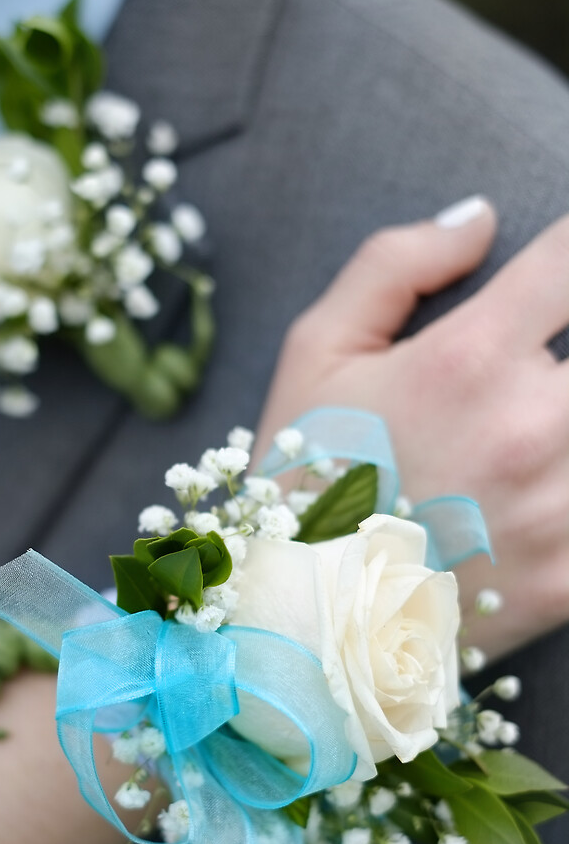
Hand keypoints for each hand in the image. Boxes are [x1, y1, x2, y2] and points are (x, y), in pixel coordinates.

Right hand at [254, 196, 568, 661]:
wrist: (302, 624)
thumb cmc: (302, 482)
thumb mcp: (315, 354)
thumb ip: (395, 265)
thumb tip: (480, 219)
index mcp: (468, 358)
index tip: (564, 270)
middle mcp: (529, 425)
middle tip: (536, 370)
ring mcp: (561, 507)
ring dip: (568, 416)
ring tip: (536, 427)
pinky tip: (546, 488)